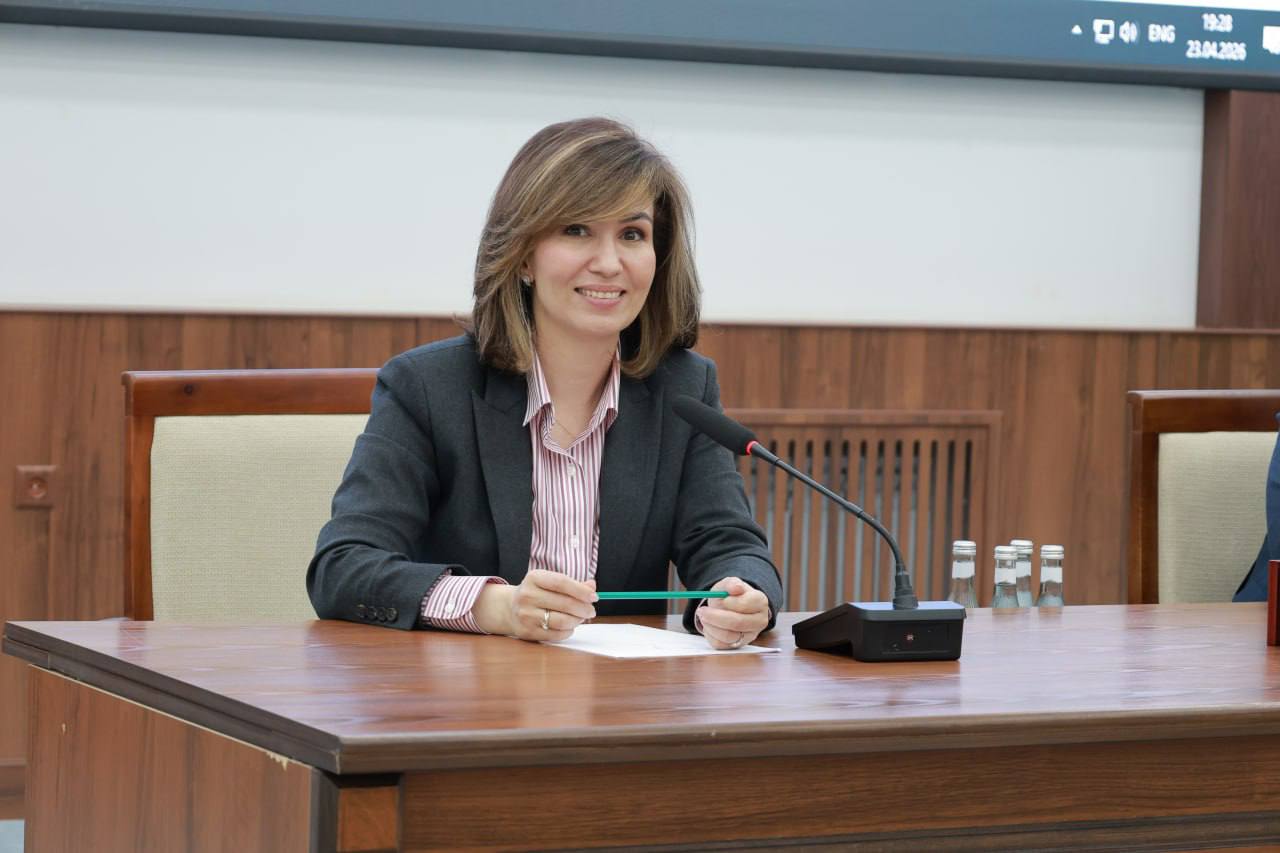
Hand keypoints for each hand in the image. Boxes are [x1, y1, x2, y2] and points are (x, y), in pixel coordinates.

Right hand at [476, 570, 596, 641]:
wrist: (510, 608)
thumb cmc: (537, 593)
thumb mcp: (550, 582)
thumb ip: (573, 584)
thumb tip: (592, 587)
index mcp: (534, 578)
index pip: (561, 583)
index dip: (581, 590)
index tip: (594, 597)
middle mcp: (527, 595)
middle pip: (564, 603)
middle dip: (583, 608)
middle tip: (591, 611)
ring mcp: (526, 615)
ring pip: (561, 621)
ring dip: (577, 621)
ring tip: (580, 618)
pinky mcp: (527, 632)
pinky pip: (556, 634)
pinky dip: (568, 631)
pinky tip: (569, 626)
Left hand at [696, 577, 769, 649]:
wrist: (730, 607)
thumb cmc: (731, 595)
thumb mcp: (729, 584)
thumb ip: (731, 584)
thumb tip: (735, 587)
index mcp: (760, 602)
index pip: (746, 604)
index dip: (730, 602)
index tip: (720, 598)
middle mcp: (759, 621)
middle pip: (738, 623)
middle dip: (716, 616)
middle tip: (701, 610)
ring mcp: (749, 636)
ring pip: (728, 636)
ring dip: (711, 625)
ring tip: (703, 616)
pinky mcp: (737, 646)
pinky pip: (720, 644)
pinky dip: (710, 634)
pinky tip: (708, 625)